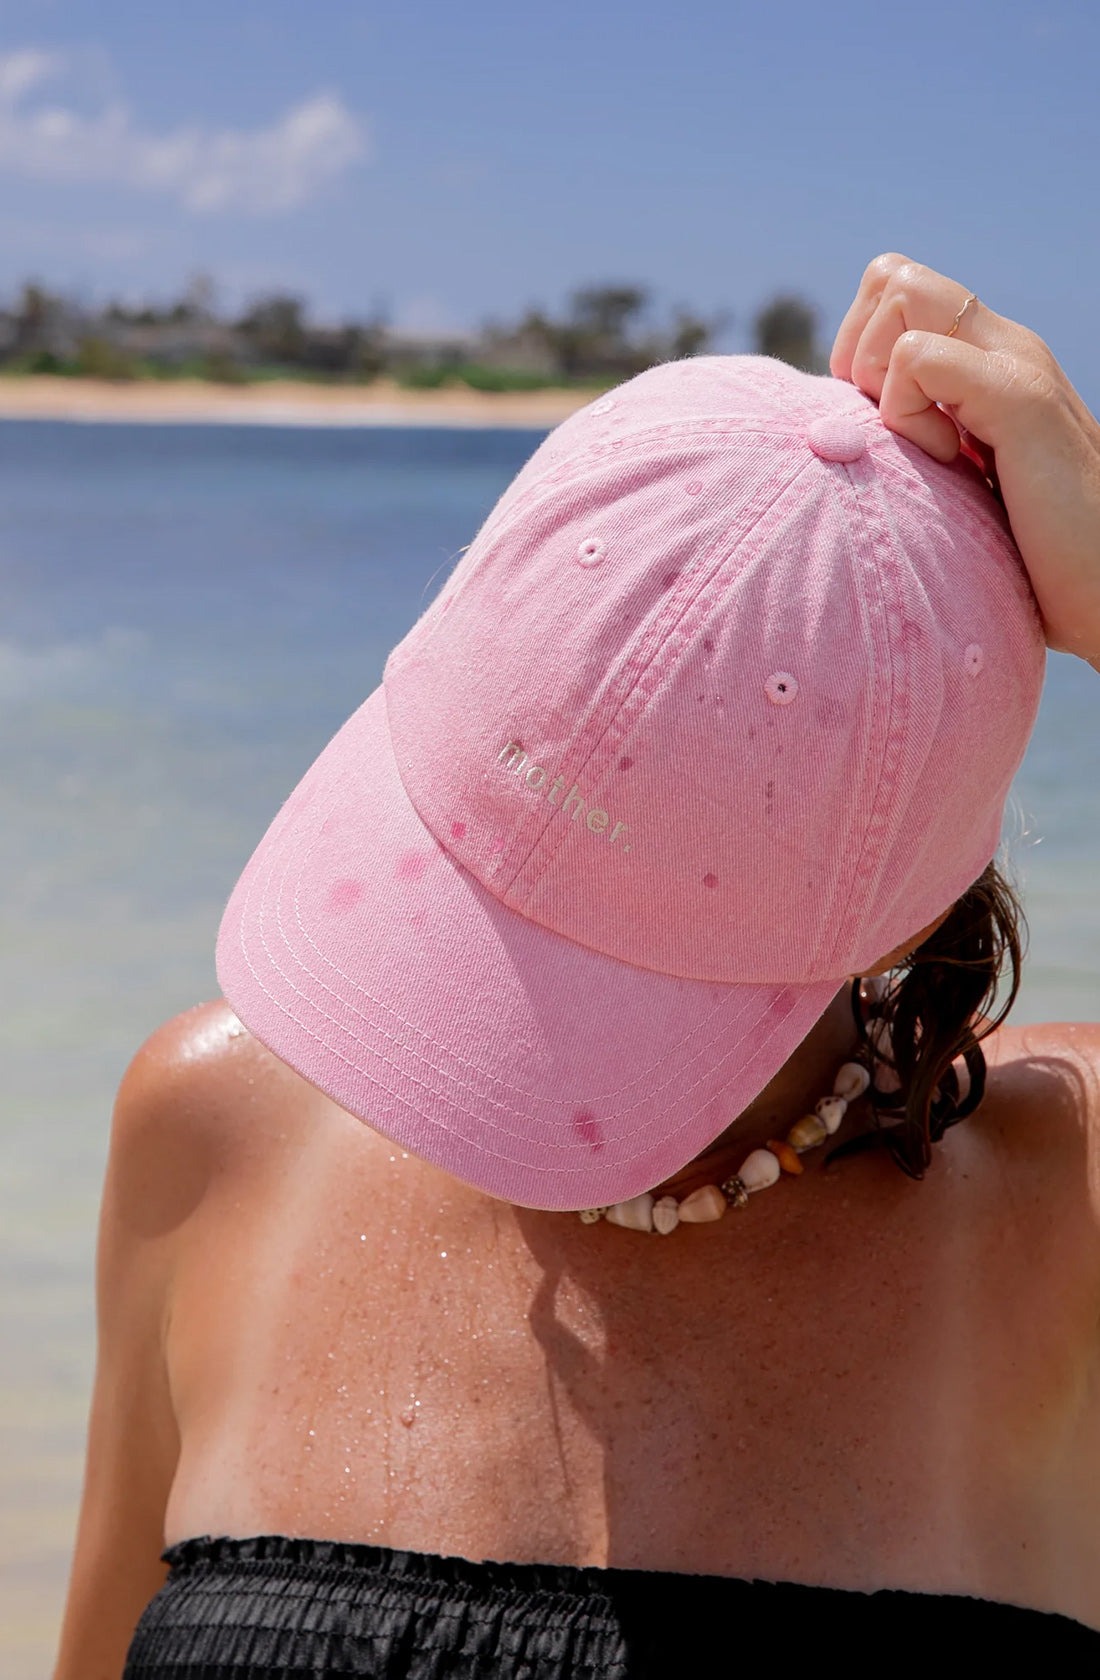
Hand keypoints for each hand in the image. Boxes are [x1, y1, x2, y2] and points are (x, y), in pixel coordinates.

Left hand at [831, 253, 1099, 664]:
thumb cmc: (1032, 562)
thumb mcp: (961, 487)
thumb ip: (922, 448)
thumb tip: (841, 446)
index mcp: (990, 363)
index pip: (897, 291)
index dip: (860, 346)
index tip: (875, 422)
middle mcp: (1005, 347)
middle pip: (894, 276)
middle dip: (857, 348)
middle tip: (886, 427)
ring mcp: (1016, 365)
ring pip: (901, 293)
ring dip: (879, 375)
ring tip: (922, 446)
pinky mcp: (1019, 398)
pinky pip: (916, 358)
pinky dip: (904, 413)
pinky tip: (943, 465)